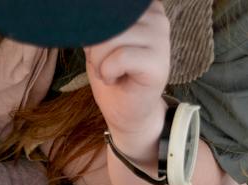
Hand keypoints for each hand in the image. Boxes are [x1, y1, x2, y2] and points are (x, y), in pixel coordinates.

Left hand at [84, 5, 170, 141]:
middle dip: (95, 47)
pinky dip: (108, 72)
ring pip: (111, 38)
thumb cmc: (112, 75)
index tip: (102, 48)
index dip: (94, 29)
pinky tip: (116, 79)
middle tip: (105, 64)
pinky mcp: (158, 62)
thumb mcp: (98, 40)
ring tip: (111, 72)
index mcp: (143, 8)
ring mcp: (161, 38)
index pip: (106, 8)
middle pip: (107, 21)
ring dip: (100, 62)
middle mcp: (156, 16)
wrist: (126, 113)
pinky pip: (119, 57)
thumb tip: (87, 14)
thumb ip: (99, 22)